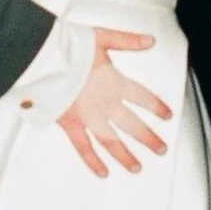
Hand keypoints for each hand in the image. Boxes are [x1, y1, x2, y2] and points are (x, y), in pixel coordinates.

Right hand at [57, 26, 167, 178]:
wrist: (43, 61)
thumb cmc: (69, 47)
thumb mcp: (102, 37)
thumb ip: (127, 41)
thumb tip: (150, 41)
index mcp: (115, 83)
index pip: (143, 98)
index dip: (157, 107)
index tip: (167, 116)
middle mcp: (106, 104)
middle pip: (133, 126)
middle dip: (149, 139)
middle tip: (161, 149)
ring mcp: (89, 117)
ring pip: (112, 142)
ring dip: (126, 156)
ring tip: (137, 167)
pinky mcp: (71, 125)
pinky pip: (84, 148)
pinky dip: (93, 161)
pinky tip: (102, 172)